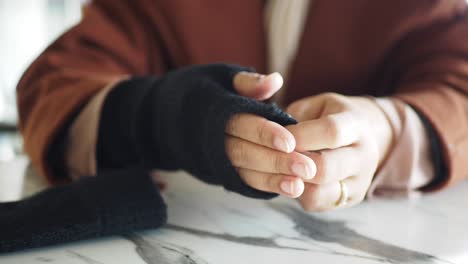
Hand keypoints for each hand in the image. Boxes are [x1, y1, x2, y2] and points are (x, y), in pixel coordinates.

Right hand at [225, 72, 316, 197]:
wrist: (192, 117)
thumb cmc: (222, 95)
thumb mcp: (230, 82)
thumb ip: (251, 83)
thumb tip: (274, 80)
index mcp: (218, 113)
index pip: (241, 124)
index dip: (265, 133)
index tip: (290, 142)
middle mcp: (217, 139)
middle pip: (245, 152)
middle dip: (276, 161)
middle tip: (307, 167)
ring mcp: (221, 159)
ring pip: (247, 171)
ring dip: (274, 179)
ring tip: (300, 184)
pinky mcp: (229, 173)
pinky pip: (248, 182)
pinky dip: (270, 186)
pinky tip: (293, 189)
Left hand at [286, 93, 393, 210]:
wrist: (362, 136)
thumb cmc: (329, 116)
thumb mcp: (316, 105)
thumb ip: (298, 116)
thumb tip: (277, 137)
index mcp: (356, 124)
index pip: (331, 132)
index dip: (301, 136)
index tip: (280, 137)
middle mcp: (364, 156)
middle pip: (326, 168)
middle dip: (294, 164)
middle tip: (275, 158)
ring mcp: (360, 181)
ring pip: (319, 192)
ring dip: (293, 182)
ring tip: (283, 169)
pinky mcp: (350, 199)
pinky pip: (316, 203)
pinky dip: (298, 194)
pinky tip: (292, 179)